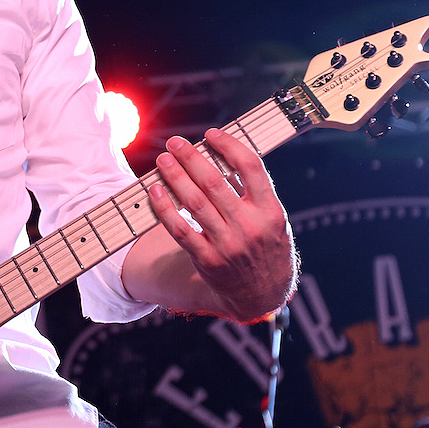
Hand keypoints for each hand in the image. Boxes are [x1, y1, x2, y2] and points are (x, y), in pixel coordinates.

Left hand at [146, 128, 294, 322]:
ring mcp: (228, 245)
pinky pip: (180, 230)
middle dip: (191, 158)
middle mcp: (250, 227)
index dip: (229, 145)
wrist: (263, 294)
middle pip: (215, 183)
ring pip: (195, 203)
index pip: (251, 167)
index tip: (211, 133)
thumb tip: (222, 156)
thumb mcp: (273, 220)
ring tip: (163, 160)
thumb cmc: (266, 247)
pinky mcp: (208, 260)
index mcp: (271, 211)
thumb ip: (253, 192)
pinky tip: (155, 191)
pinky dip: (165, 209)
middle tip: (175, 143)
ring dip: (175, 178)